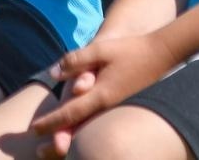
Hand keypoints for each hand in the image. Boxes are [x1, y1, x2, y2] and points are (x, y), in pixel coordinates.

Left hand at [30, 33, 181, 142]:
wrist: (163, 54)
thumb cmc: (130, 50)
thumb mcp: (101, 49)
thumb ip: (76, 60)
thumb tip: (53, 73)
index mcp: (101, 95)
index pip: (70, 113)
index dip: (51, 122)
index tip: (35, 129)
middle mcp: (109, 108)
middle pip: (79, 130)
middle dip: (58, 141)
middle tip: (40, 152)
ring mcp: (119, 111)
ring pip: (91, 130)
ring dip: (72, 139)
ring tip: (56, 150)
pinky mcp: (125, 109)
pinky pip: (102, 126)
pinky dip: (88, 132)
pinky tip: (81, 136)